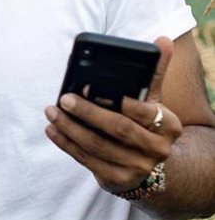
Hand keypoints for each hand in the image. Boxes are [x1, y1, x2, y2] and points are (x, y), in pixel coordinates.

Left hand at [44, 36, 180, 194]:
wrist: (152, 169)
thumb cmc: (145, 126)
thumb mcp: (154, 102)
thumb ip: (153, 73)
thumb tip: (162, 39)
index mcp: (169, 126)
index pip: (144, 111)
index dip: (121, 101)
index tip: (96, 89)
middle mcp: (157, 149)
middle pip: (119, 129)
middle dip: (88, 113)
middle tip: (64, 98)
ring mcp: (137, 167)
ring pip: (98, 145)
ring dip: (70, 128)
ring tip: (51, 112)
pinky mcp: (116, 180)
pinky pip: (86, 160)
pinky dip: (66, 144)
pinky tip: (52, 130)